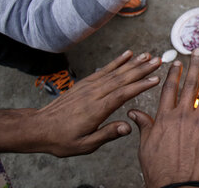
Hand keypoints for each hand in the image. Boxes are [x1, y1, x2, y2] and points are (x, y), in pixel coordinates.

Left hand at [0, 51, 161, 156]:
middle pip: (122, 79)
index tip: (156, 79)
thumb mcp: (84, 145)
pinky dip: (117, 61)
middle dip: (142, 69)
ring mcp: (89, 87)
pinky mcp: (85, 84)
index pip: (122, 94)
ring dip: (133, 62)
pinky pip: (104, 70)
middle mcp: (94, 94)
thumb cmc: (62, 139)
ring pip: (115, 72)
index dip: (140, 86)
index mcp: (96, 110)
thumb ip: (106, 134)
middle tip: (159, 60)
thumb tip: (127, 127)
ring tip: (148, 55)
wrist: (39, 128)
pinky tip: (127, 55)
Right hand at [129, 48, 198, 187]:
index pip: (169, 88)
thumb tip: (133, 112)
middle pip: (190, 84)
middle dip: (196, 64)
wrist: (178, 186)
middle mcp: (183, 115)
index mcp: (165, 118)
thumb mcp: (145, 146)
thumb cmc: (160, 170)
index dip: (174, 73)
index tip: (178, 62)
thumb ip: (144, 126)